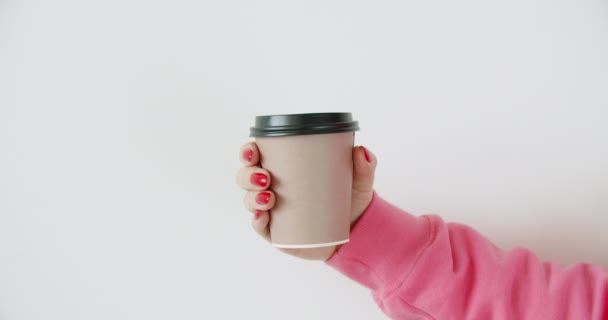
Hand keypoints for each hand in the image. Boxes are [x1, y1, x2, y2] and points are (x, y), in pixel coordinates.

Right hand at [236, 142, 376, 260]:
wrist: (356, 232)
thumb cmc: (350, 199)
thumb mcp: (359, 181)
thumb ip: (364, 165)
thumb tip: (361, 150)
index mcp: (284, 168)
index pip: (257, 156)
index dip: (248, 151)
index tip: (253, 150)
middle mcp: (272, 188)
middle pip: (247, 178)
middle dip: (248, 175)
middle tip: (265, 177)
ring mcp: (272, 211)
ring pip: (250, 201)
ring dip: (252, 197)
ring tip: (269, 198)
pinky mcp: (277, 233)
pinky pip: (260, 227)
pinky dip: (257, 221)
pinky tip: (261, 217)